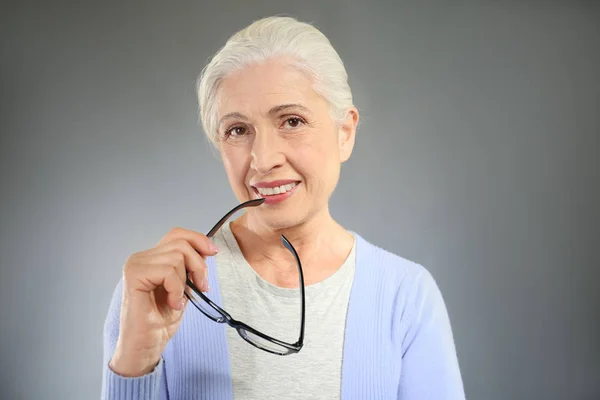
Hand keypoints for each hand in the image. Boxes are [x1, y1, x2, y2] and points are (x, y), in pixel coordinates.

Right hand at [108, 227, 218, 376]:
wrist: (146, 345)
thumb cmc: (161, 320)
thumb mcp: (183, 287)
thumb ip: (189, 268)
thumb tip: (207, 250)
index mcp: (152, 258)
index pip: (177, 234)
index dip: (198, 239)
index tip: (213, 252)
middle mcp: (141, 257)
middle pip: (181, 243)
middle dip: (198, 265)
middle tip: (201, 287)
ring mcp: (136, 264)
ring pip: (177, 256)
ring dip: (186, 280)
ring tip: (179, 300)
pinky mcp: (134, 275)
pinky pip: (168, 271)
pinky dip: (177, 289)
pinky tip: (172, 303)